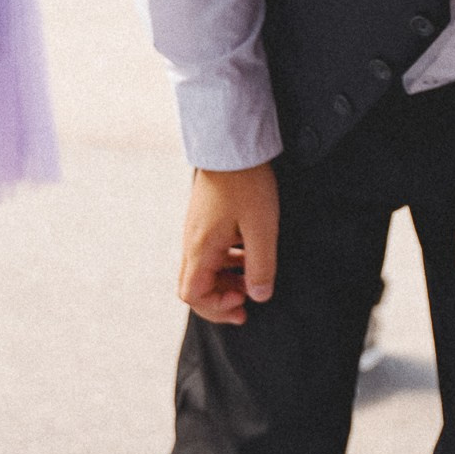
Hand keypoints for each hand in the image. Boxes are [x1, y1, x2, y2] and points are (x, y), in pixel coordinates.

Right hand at [177, 163, 279, 324]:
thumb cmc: (247, 183)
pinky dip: (228, 261)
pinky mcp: (205, 219)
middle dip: (220, 300)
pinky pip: (211, 251)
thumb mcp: (262, 228)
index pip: (193, 295)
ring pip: (204, 269)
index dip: (216, 308)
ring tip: (252, 281)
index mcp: (201, 248)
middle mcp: (192, 242)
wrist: (232, 145)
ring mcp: (196, 230)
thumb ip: (261, 266)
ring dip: (226, 281)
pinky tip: (249, 254)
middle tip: (247, 305)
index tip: (243, 303)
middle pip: (195, 285)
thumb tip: (259, 296)